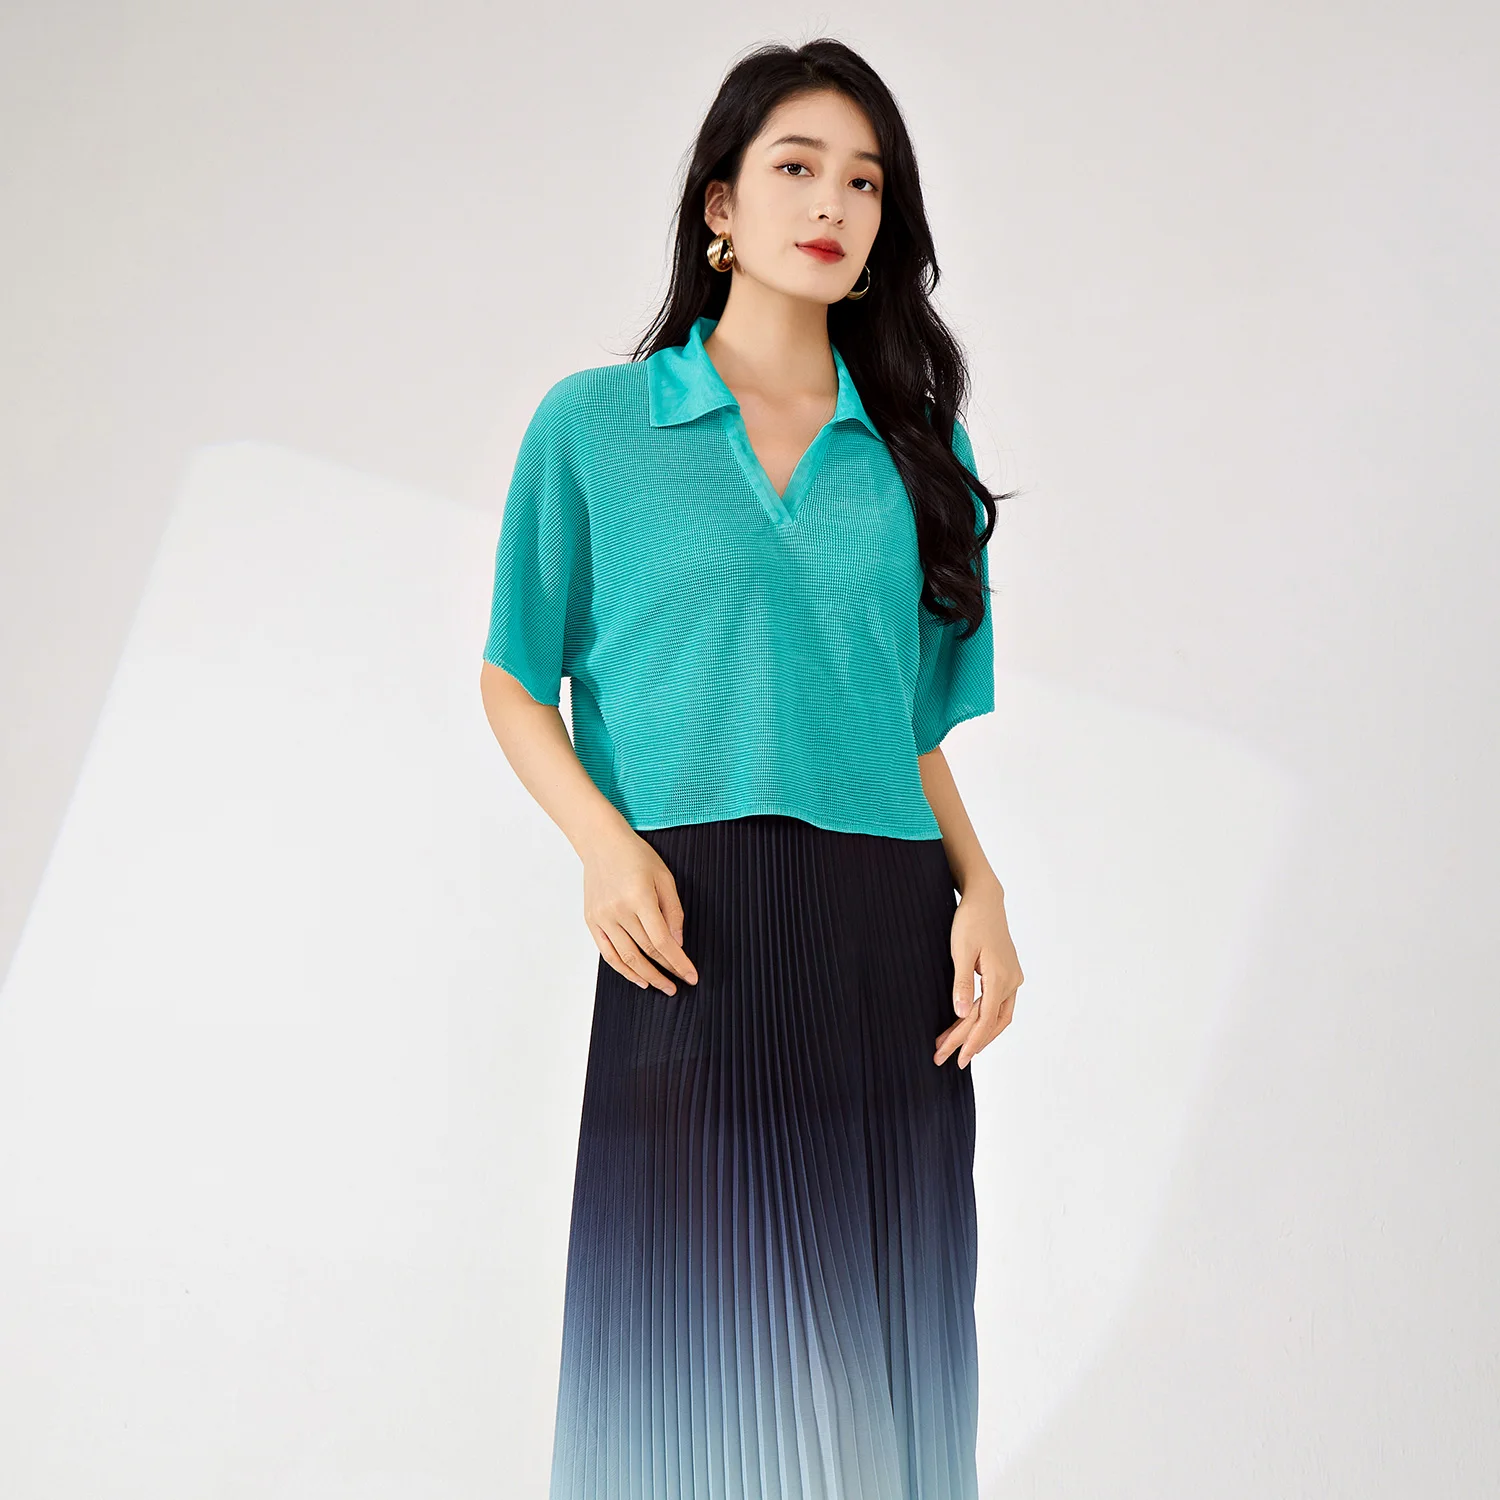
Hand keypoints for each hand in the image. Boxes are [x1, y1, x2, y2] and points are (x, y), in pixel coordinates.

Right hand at [581, 825, 698, 994]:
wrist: (601, 843)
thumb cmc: (636, 856)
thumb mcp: (664, 877)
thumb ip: (673, 911)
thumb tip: (678, 943)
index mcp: (639, 898)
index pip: (662, 941)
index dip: (678, 962)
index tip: (691, 976)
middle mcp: (618, 911)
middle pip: (646, 951)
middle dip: (666, 972)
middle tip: (679, 985)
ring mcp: (602, 917)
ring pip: (626, 957)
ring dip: (646, 976)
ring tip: (661, 986)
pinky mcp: (591, 921)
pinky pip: (608, 953)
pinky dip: (623, 969)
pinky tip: (638, 978)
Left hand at [934, 877, 1021, 1068]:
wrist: (985, 899)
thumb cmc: (971, 921)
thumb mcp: (961, 950)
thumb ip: (962, 983)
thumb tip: (961, 1014)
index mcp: (1001, 977)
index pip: (986, 1020)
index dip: (971, 1042)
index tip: (957, 1059)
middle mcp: (1011, 981)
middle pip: (992, 1023)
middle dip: (970, 1042)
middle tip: (947, 1059)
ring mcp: (1012, 978)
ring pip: (998, 1016)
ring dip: (978, 1033)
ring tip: (956, 1048)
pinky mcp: (1008, 974)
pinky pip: (998, 1005)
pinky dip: (985, 1019)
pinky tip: (970, 1027)